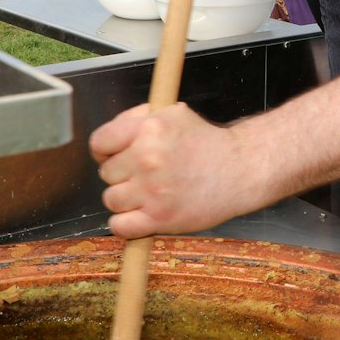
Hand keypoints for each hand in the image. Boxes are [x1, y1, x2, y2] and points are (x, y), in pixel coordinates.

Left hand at [91, 103, 263, 238]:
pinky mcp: (160, 218)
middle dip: (122, 174)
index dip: (105, 151)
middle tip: (146, 174)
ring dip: (126, 199)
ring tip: (149, 193)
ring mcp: (153, 191)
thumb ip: (136, 119)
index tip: (115, 156)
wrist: (240, 169)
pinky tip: (142, 214)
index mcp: (149, 129)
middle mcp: (148, 158)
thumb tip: (108, 138)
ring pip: (111, 199)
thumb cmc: (206, 143)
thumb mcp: (173, 113)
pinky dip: (126, 223)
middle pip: (105, 173)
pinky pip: (119, 226)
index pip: (99, 143)